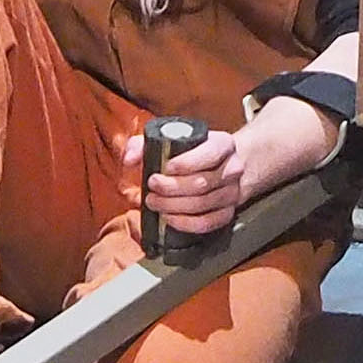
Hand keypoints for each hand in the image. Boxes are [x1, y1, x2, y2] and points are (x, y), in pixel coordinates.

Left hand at [123, 128, 244, 235]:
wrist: (221, 166)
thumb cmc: (191, 152)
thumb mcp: (170, 139)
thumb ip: (143, 144)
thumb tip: (129, 160)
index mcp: (223, 144)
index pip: (209, 154)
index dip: (185, 164)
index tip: (163, 169)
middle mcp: (233, 168)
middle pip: (202, 184)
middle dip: (172, 188)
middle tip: (152, 188)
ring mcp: (232, 192)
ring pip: (203, 205)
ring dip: (173, 207)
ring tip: (154, 202)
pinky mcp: (227, 213)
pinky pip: (207, 223)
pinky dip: (185, 223)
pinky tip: (168, 218)